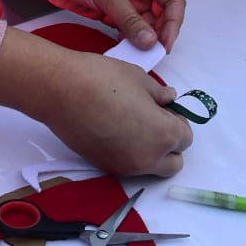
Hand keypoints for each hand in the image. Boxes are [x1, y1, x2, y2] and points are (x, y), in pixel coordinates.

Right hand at [0, 29, 193, 176]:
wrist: (60, 90)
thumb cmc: (103, 78)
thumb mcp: (140, 79)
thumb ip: (160, 94)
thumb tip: (169, 99)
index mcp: (163, 134)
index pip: (185, 137)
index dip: (177, 119)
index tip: (164, 107)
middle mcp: (148, 158)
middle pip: (173, 162)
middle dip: (170, 143)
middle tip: (154, 120)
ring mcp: (125, 166)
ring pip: (151, 166)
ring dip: (151, 150)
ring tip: (132, 123)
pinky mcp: (105, 165)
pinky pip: (128, 164)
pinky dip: (129, 152)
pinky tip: (114, 129)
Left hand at [13, 0, 184, 50]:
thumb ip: (129, 18)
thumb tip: (151, 41)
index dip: (174, 21)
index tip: (166, 42)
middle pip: (162, 15)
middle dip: (160, 34)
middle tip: (152, 53)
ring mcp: (126, 2)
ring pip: (146, 26)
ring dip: (144, 40)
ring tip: (137, 54)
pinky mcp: (112, 13)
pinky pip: (128, 30)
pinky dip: (129, 41)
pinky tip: (124, 49)